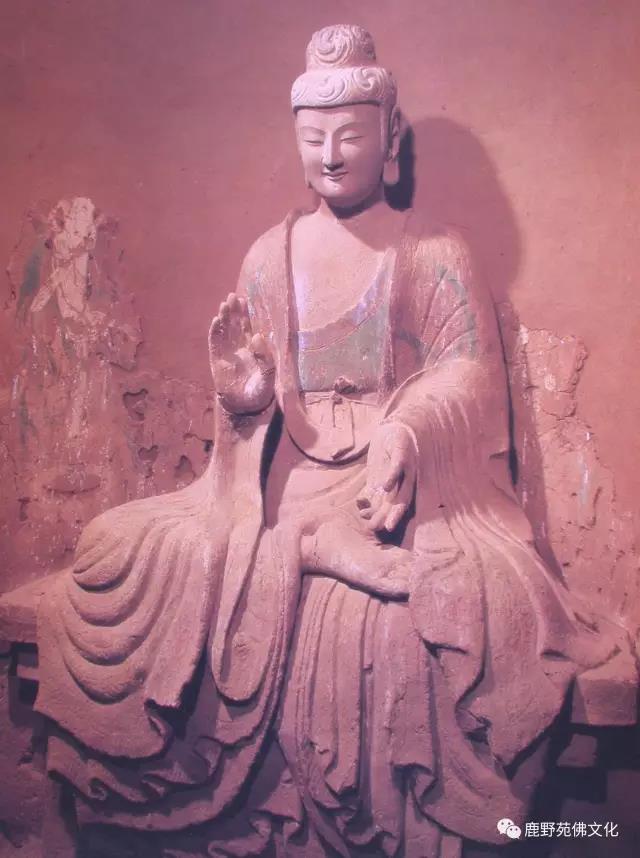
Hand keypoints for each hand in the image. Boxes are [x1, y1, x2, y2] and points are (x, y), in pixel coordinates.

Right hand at [209, 292, 274, 413]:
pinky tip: (216, 321)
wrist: (246, 407)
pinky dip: (215, 332)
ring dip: (224, 318)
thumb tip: (257, 335)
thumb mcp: (269, 374)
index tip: (243, 301)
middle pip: (235, 325)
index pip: (248, 327)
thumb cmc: (260, 391)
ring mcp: (227, 353)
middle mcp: (239, 348)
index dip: (245, 314)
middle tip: (232, 296)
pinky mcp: (217, 361)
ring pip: (224, 331)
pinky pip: (215, 344)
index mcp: (252, 349)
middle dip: (234, 311)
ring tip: (224, 304)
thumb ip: (266, 356)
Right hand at [356, 422, 416, 532]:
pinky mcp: (402, 452)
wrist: (395, 427)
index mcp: (400, 484)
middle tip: (381, 530)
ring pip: (402, 490)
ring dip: (394, 507)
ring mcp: (406, 467)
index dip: (382, 515)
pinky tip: (383, 487)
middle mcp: (406, 479)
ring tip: (386, 522)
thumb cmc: (387, 452)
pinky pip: (398, 467)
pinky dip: (391, 478)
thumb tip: (362, 504)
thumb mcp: (379, 471)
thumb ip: (373, 487)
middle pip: (401, 502)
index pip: (392, 504)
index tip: (368, 524)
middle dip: (391, 518)